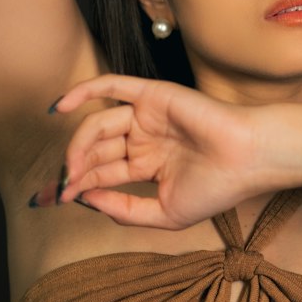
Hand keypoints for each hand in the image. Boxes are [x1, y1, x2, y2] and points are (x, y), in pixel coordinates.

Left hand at [29, 74, 280, 227]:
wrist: (248, 160)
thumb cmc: (217, 188)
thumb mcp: (164, 214)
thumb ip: (125, 210)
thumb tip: (85, 199)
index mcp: (147, 166)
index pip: (101, 174)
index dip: (76, 187)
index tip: (53, 201)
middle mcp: (143, 140)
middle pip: (94, 152)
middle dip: (72, 169)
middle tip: (57, 188)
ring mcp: (146, 116)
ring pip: (98, 125)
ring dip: (77, 146)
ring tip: (69, 169)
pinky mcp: (152, 94)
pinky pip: (111, 86)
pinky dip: (83, 90)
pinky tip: (58, 106)